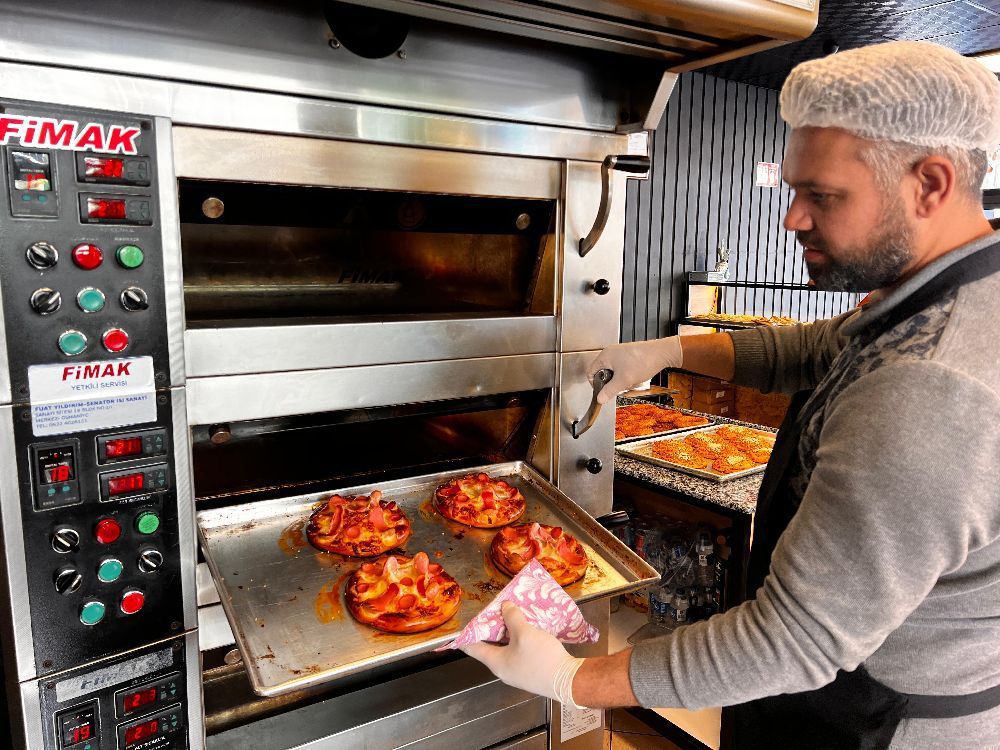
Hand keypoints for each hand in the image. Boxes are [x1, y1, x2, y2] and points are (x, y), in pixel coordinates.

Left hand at [461, 602, 584, 706]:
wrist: (568, 680)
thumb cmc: (541, 658)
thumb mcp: (524, 633)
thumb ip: (512, 618)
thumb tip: (505, 607)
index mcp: (496, 662)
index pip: (473, 648)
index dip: (467, 635)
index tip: (464, 625)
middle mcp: (504, 669)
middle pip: (491, 646)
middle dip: (492, 628)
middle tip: (494, 612)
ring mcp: (518, 671)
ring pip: (507, 648)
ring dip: (508, 632)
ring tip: (511, 616)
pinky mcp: (531, 670)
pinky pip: (519, 652)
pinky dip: (520, 639)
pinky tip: (528, 628)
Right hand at [588, 337, 683, 403]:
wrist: (661, 353)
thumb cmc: (642, 362)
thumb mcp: (623, 381)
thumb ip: (609, 391)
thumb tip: (600, 399)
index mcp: (605, 356)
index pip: (591, 372)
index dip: (595, 385)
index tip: (602, 392)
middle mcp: (610, 352)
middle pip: (602, 372)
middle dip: (610, 382)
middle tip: (619, 387)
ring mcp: (620, 353)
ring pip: (613, 371)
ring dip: (619, 379)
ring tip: (629, 381)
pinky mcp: (628, 355)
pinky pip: (621, 368)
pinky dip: (626, 375)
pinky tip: (634, 377)